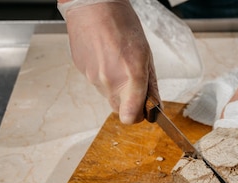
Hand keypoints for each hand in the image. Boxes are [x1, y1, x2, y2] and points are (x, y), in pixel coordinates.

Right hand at [60, 0, 158, 123]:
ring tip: (117, 62)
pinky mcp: (82, 71)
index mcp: (132, 76)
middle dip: (128, 102)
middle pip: (119, 109)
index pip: (130, 116)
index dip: (137, 116)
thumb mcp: (146, 55)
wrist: (93, 6)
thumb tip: (155, 106)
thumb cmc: (122, 24)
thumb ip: (151, 85)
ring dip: (115, 86)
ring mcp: (94, 77)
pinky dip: (103, 75)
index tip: (142, 110)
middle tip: (133, 83)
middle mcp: (111, 80)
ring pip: (108, 95)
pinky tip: (105, 57)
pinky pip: (96, 82)